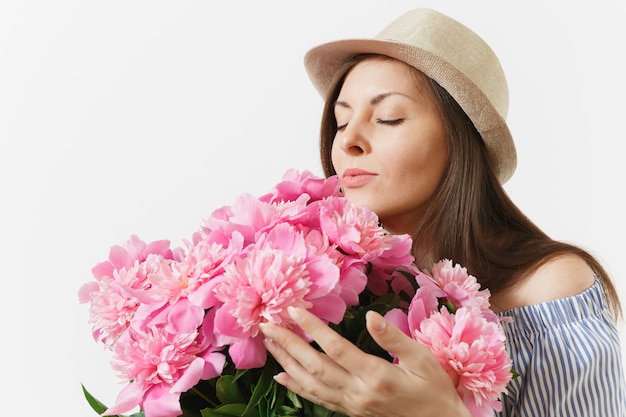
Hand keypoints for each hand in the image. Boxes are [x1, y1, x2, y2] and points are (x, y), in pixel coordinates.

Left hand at [258, 307, 470, 416]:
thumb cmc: (434, 389)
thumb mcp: (422, 359)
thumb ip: (393, 338)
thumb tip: (371, 316)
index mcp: (376, 375)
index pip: (335, 348)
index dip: (312, 328)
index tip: (293, 310)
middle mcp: (358, 392)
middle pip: (314, 366)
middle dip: (287, 344)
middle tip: (266, 325)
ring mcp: (351, 405)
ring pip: (310, 384)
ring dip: (286, 362)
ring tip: (269, 343)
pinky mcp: (350, 411)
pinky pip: (317, 399)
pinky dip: (296, 387)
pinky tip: (281, 376)